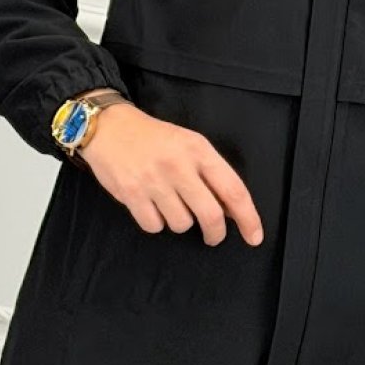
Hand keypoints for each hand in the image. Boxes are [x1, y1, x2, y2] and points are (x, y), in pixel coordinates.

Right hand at [78, 102, 264, 246]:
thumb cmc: (154, 138)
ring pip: (182, 224)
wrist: (109, 127)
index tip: (254, 236)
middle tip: (213, 236)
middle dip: (216, 233)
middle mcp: (179, 165)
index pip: (233, 189)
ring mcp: (154, 181)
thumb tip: (231, 210)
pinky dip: (156, 222)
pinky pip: (154, 226)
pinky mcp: (131, 194)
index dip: (248, 218)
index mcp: (199, 150)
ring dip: (180, 222)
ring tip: (170, 204)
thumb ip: (211, 174)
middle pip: (211, 214)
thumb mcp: (190, 144)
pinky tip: (151, 206)